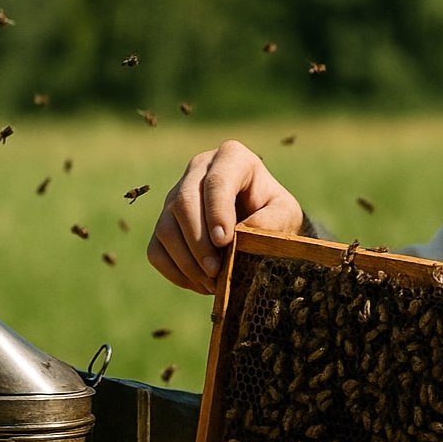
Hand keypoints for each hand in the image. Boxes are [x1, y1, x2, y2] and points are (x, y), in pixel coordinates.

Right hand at [146, 140, 303, 294]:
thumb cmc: (274, 211)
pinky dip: (175, 271)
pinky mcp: (165, 223)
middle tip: (217, 270)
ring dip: (186, 261)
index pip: (216, 181)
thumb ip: (273, 219)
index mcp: (231, 158)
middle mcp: (198, 171)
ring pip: (165, 228)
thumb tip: (247, 231)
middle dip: (198, 241)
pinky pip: (156, 249)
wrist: (261, 220)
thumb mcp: (286, 212)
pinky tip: (200, 283)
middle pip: (183, 203)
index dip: (216, 212)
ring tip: (212, 282)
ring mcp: (175, 196)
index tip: (224, 241)